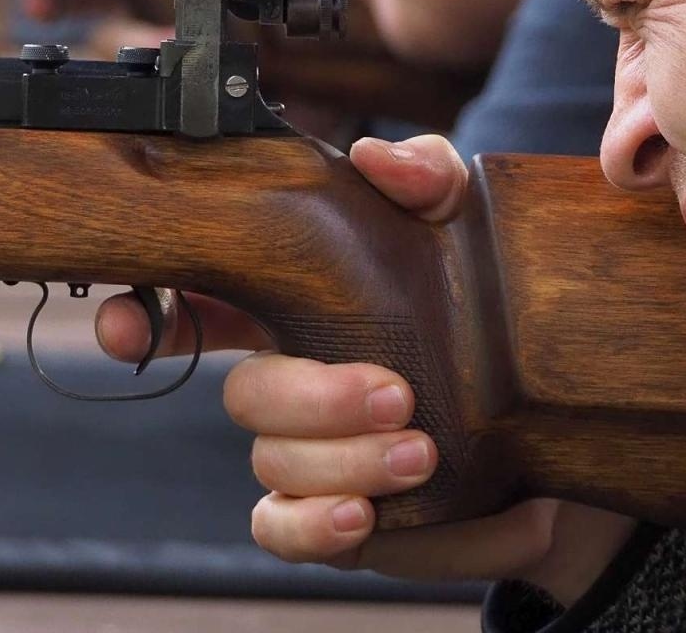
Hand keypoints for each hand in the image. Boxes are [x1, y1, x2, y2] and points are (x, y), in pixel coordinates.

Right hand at [96, 133, 633, 591]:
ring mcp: (307, 451)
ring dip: (341, 458)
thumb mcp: (465, 224)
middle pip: (244, 393)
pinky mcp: (335, 516)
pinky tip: (360, 514)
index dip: (149, 314)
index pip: (194, 301)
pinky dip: (310, 523)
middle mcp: (289, 378)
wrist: (554, 420)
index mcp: (293, 303)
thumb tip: (375, 157)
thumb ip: (426, 176)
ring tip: (422, 449)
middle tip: (394, 390)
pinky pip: (281, 529)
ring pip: (272, 460)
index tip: (131, 321)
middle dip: (308, 395)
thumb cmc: (487, 309)